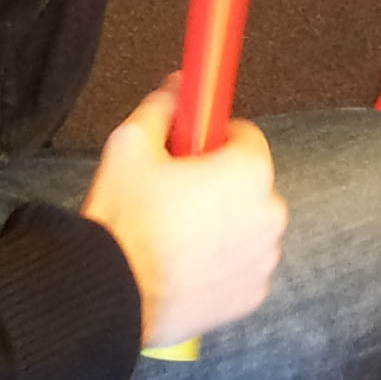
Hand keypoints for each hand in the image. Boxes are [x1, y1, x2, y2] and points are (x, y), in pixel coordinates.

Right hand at [82, 80, 288, 348]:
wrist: (111, 293)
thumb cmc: (125, 220)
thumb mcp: (131, 143)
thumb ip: (163, 106)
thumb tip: (179, 86)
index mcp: (249, 171)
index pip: (246, 135)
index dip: (212, 138)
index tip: (188, 149)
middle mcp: (269, 213)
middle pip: (249, 181)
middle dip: (219, 181)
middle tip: (174, 192)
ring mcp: (263, 258)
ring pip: (247, 224)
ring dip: (223, 221)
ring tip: (175, 231)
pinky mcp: (252, 293)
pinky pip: (242, 263)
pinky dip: (222, 260)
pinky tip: (185, 261)